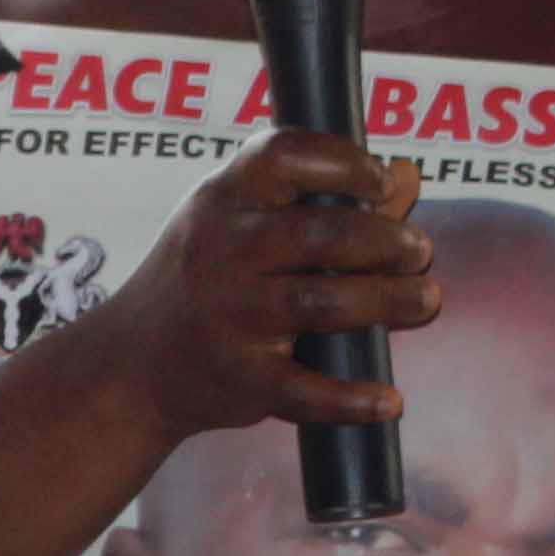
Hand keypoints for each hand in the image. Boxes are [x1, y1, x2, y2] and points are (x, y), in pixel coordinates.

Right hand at [67, 132, 436, 441]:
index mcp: (224, 199)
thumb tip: (406, 176)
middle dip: (385, 241)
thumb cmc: (202, 279)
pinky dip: (352, 398)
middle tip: (418, 250)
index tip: (378, 182)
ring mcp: (230, 315)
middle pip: (322, 234)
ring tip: (423, 299)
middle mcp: (223, 251)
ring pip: (324, 302)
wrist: (131, 366)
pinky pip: (306, 389)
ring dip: (388, 301)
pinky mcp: (240, 377)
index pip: (285, 156)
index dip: (343, 162)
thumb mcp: (242, 223)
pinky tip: (388, 399)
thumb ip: (325, 199)